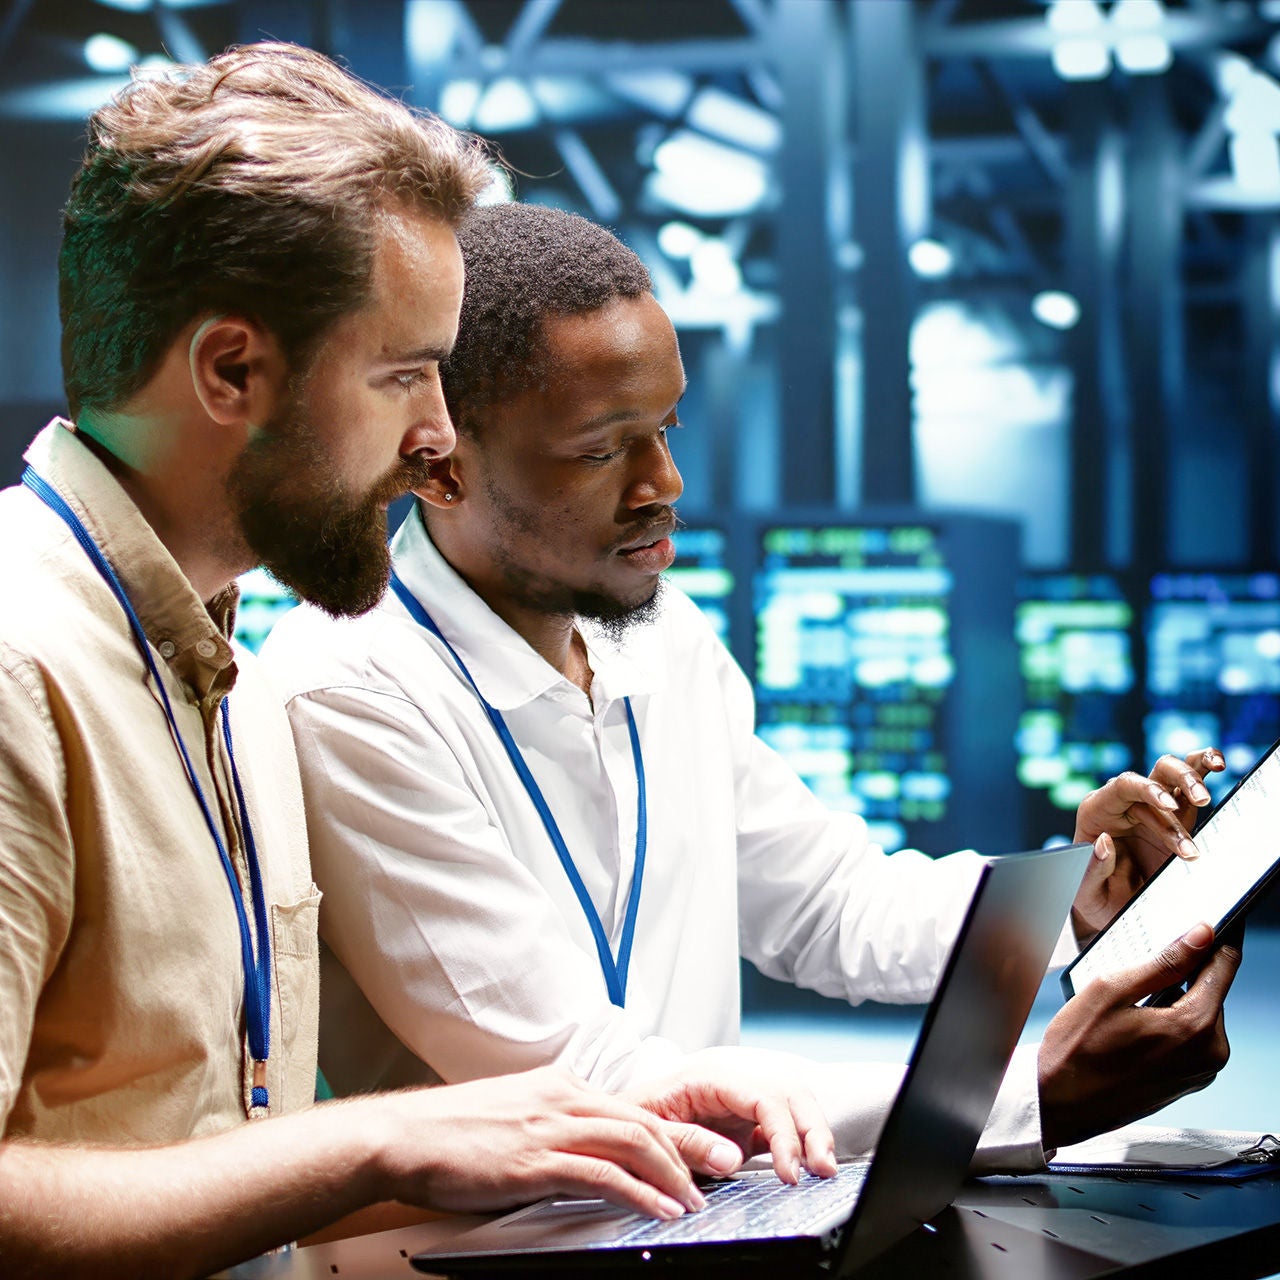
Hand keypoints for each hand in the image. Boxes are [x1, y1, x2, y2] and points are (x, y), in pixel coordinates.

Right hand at [372, 1065, 713, 1219]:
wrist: (405, 1135)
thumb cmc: (453, 1133)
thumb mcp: (516, 1118)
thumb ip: (554, 1130)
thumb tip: (585, 1157)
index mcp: (560, 1086)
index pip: (632, 1106)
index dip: (674, 1129)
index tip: (704, 1148)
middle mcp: (562, 1098)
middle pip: (644, 1119)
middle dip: (691, 1145)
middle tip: (726, 1164)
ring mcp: (549, 1127)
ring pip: (631, 1141)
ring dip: (673, 1171)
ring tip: (699, 1196)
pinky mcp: (534, 1160)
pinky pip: (600, 1173)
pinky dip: (638, 1191)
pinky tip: (658, 1208)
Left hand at [625, 1048, 837, 1184]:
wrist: (618, 1117)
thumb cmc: (631, 1115)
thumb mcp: (648, 1127)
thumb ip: (686, 1142)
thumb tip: (731, 1158)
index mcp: (710, 1076)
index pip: (762, 1096)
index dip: (783, 1132)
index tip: (789, 1171)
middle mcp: (734, 1081)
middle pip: (787, 1093)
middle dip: (811, 1129)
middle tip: (823, 1170)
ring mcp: (743, 1100)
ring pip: (792, 1105)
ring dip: (812, 1135)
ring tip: (824, 1170)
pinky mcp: (746, 1121)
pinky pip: (781, 1126)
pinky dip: (798, 1144)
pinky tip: (807, 1167)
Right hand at [1038, 922, 1240, 1149]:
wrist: (1059, 1103)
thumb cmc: (1077, 1050)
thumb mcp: (1111, 990)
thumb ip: (1163, 962)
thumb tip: (1201, 935)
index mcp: (1195, 1026)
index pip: (1224, 966)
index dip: (1217, 938)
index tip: (1212, 921)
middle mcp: (1210, 1052)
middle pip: (1211, 991)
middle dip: (1184, 973)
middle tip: (1140, 971)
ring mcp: (1202, 1071)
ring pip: (1199, 1014)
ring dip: (1174, 999)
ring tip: (1128, 1006)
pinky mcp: (1189, 1081)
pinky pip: (1190, 1038)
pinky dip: (1170, 1023)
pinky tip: (1133, 1027)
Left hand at [1071, 748, 1223, 944]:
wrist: (1117, 908)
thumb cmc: (1097, 897)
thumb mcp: (1087, 893)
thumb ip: (1092, 871)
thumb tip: (1104, 842)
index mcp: (1097, 812)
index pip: (1120, 788)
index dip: (1146, 790)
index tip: (1169, 806)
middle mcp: (1123, 803)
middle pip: (1152, 775)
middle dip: (1178, 782)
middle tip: (1201, 801)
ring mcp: (1150, 806)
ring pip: (1171, 773)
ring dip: (1193, 778)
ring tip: (1207, 798)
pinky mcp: (1175, 814)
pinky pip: (1187, 784)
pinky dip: (1202, 768)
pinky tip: (1217, 764)